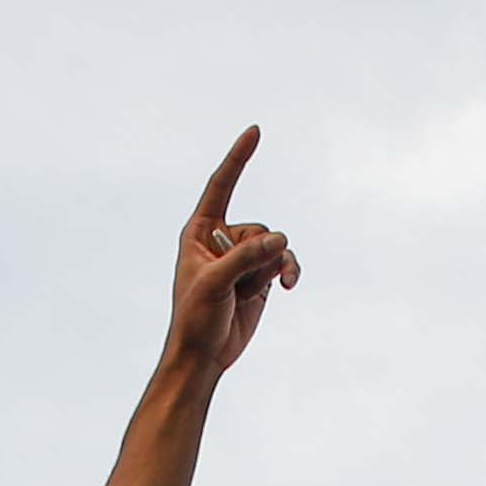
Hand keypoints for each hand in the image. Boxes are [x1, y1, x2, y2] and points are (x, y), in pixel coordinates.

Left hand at [165, 127, 301, 378]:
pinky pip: (282, 262)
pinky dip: (288, 271)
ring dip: (275, 266)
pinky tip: (289, 285)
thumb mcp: (216, 283)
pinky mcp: (260, 278)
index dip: (238, 159)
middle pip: (258, 228)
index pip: (222, 186)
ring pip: (275, 246)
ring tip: (266, 288)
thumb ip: (247, 257)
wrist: (204, 355)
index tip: (254, 131)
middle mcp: (223, 240)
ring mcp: (243, 259)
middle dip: (257, 255)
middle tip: (238, 285)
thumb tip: (280, 239)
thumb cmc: (195, 318)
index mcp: (200, 231)